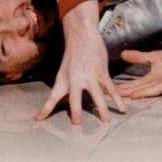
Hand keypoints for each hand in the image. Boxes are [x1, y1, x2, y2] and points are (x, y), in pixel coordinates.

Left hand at [36, 0, 124, 124]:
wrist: (82, 37)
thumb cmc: (72, 56)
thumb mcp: (63, 72)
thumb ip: (63, 89)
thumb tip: (63, 104)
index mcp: (63, 80)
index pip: (52, 97)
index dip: (45, 109)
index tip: (39, 119)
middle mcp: (75, 79)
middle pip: (75, 98)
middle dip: (75, 111)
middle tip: (77, 124)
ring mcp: (90, 76)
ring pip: (97, 95)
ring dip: (101, 109)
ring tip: (106, 121)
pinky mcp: (101, 72)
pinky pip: (111, 88)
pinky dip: (117, 99)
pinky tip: (122, 108)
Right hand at [119, 48, 161, 99]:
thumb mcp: (155, 58)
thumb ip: (140, 58)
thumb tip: (123, 54)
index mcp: (152, 79)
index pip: (134, 84)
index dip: (123, 88)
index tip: (109, 90)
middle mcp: (159, 84)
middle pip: (142, 89)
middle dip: (130, 93)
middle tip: (116, 97)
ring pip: (156, 89)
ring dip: (146, 93)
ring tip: (134, 95)